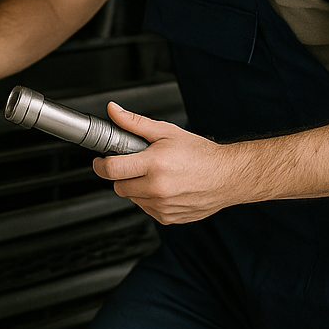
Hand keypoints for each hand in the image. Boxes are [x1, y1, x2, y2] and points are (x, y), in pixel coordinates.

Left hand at [91, 102, 245, 223]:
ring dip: (137, 187)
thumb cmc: (200, 154)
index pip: (111, 169)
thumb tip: (113, 111)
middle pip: (118, 186)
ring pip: (132, 198)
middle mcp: (157, 188)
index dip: (100, 164)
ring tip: (156, 174)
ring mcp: (162, 206)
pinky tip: (165, 187)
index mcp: (154, 164)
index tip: (100, 160)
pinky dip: (149, 199)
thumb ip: (134, 123)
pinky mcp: (167, 218)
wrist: (228, 176)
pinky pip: (146, 208)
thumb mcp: (166, 131)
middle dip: (122, 174)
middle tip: (137, 164)